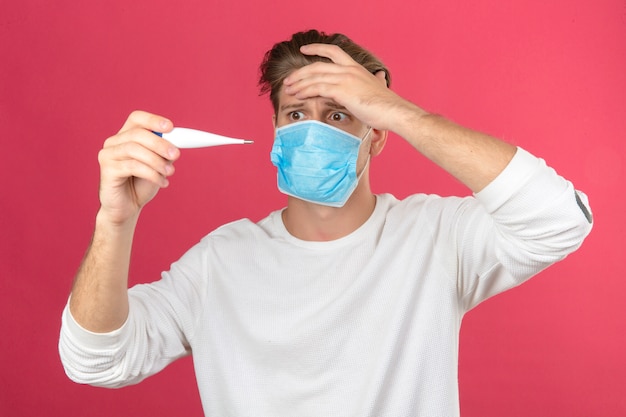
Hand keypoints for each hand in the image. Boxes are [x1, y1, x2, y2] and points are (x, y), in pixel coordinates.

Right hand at [97, 111, 179, 224]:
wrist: (128, 207)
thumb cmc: (142, 183)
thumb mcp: (158, 164)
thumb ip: (164, 151)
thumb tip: (176, 141)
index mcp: (126, 136)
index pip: (137, 118)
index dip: (153, 120)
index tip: (170, 127)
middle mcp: (114, 142)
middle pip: (138, 133)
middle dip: (160, 144)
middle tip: (177, 155)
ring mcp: (108, 155)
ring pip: (134, 149)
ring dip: (157, 161)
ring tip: (170, 172)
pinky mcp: (107, 169)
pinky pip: (132, 166)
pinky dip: (151, 174)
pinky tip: (162, 182)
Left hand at [282, 44, 416, 131]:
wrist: (393, 111)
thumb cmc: (386, 104)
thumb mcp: (379, 87)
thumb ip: (376, 80)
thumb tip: (379, 77)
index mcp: (356, 68)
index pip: (334, 51)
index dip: (317, 49)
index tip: (304, 50)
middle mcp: (349, 70)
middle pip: (318, 65)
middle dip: (300, 72)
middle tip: (289, 79)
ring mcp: (345, 79)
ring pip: (315, 77)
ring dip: (299, 83)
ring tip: (289, 89)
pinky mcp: (342, 91)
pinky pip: (318, 88)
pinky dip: (306, 91)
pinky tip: (298, 95)